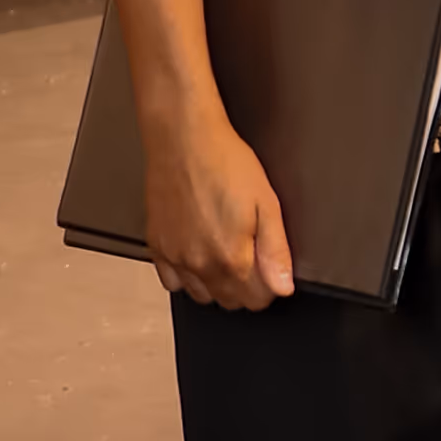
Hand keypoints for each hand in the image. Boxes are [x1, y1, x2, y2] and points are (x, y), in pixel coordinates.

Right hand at [144, 91, 294, 311]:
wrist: (184, 140)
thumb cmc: (225, 163)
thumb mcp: (266, 204)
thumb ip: (276, 251)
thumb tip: (283, 286)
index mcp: (231, 257)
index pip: (257, 299)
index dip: (270, 285)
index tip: (270, 266)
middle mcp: (200, 264)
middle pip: (230, 301)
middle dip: (246, 286)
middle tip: (251, 254)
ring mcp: (175, 257)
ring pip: (201, 295)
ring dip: (217, 284)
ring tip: (225, 252)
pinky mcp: (157, 246)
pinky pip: (171, 281)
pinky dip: (186, 276)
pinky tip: (198, 253)